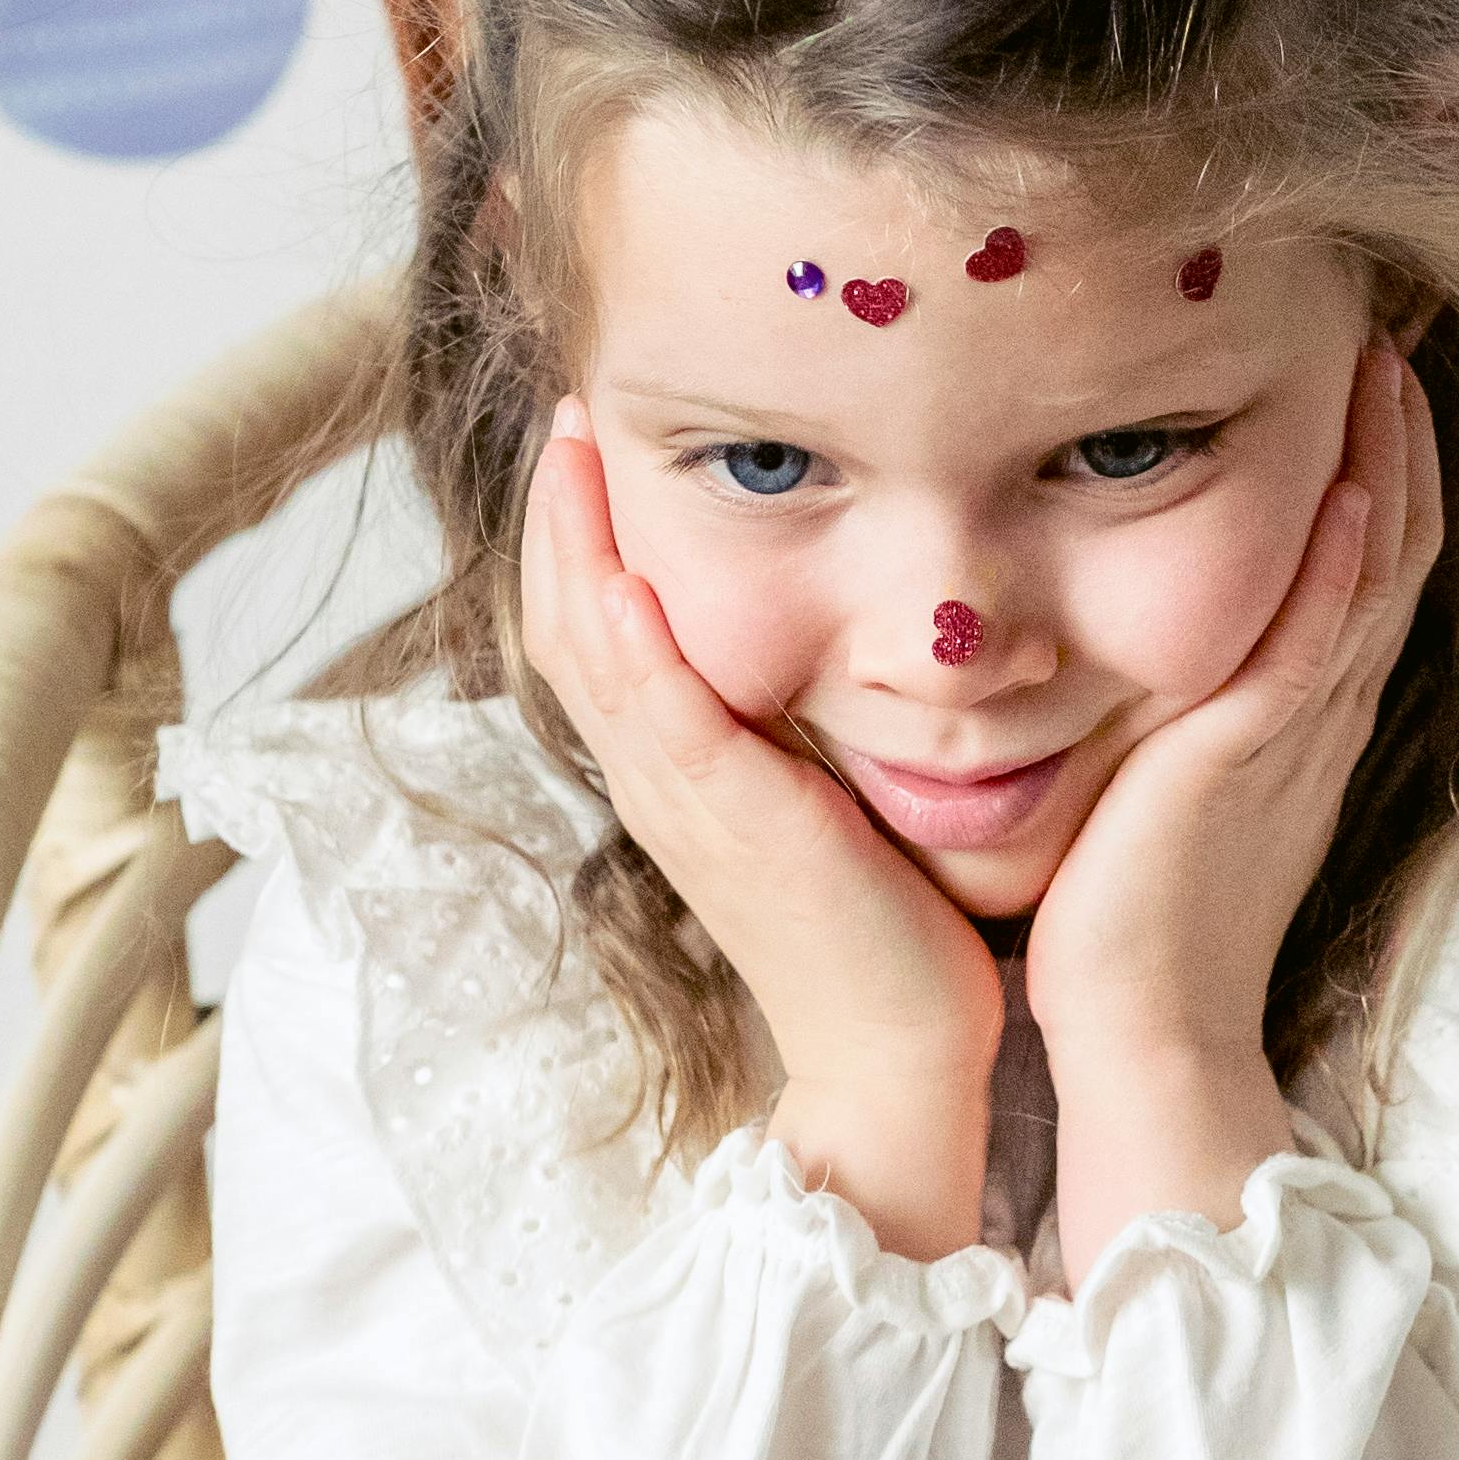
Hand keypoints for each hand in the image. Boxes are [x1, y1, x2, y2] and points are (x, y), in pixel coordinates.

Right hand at [520, 413, 1002, 1255]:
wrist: (898, 1055)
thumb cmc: (888, 928)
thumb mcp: (829, 797)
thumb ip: (807, 721)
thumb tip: (829, 633)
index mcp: (676, 766)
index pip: (595, 622)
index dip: (582, 526)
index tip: (594, 432)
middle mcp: (659, 777)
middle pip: (565, 617)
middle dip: (560, 506)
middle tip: (569, 404)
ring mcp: (682, 802)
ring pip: (590, 651)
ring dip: (573, 541)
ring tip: (574, 441)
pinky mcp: (730, 825)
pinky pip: (656, 718)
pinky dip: (632, 643)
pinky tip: (627, 574)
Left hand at [1031, 337, 1445, 1281]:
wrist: (1145, 1039)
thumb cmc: (1131, 932)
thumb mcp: (1155, 790)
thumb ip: (1160, 712)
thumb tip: (1119, 643)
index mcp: (1297, 719)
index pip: (1359, 564)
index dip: (1372, 466)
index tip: (1358, 369)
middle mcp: (1319, 712)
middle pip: (1393, 541)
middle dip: (1397, 434)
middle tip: (1392, 324)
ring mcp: (1301, 731)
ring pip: (1378, 568)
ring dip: (1388, 460)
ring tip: (1383, 355)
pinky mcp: (1259, 754)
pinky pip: (1326, 632)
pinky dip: (1347, 550)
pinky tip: (1348, 473)